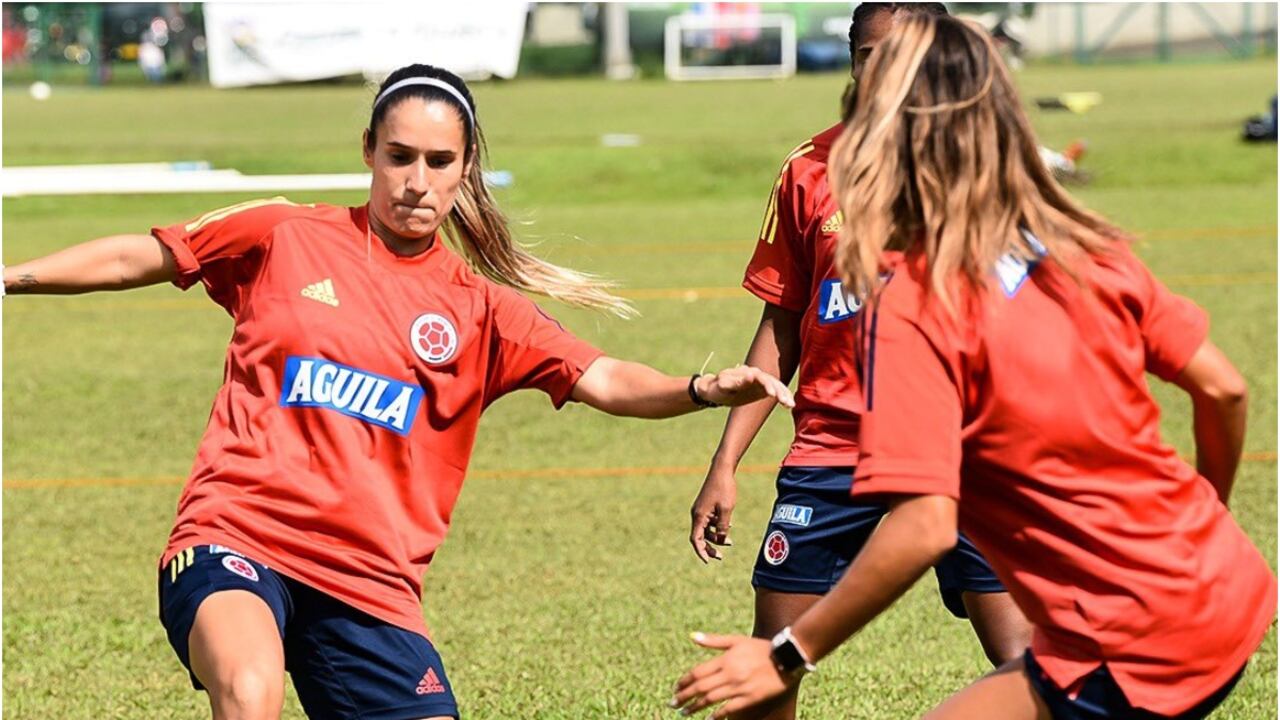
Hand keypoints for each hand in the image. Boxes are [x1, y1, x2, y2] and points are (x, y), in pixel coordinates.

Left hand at [671, 633, 794, 717]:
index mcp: (725, 659)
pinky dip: (717, 715)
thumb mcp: (737, 640)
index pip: (697, 672)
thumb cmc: (760, 648)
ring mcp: (740, 687)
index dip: (683, 681)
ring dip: (695, 706)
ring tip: (684, 712)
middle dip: (684, 696)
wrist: (787, 658)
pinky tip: (708, 719)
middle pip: (700, 687)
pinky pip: (729, 709)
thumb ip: (714, 641)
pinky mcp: (750, 698)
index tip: (675, 688)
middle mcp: (730, 674)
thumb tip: (692, 637)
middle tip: (673, 704)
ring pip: (711, 699)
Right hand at [690, 467, 736, 562]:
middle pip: (700, 537)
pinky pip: (709, 522)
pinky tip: (729, 527)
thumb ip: (722, 527)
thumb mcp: (726, 510)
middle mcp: (697, 514)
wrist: (722, 470)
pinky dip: (717, 527)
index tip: (708, 561)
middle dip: (709, 547)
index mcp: (699, 516)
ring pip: (706, 530)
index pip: (696, 539)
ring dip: (716, 537)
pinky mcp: (706, 506)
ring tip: (730, 541)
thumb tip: (721, 539)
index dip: (701, 551)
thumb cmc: (724, 489)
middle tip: (720, 557)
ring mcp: (701, 510)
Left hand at [698, 366, 793, 408]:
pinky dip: (782, 396)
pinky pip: (775, 391)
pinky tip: (789, 405)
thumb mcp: (723, 385)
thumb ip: (735, 381)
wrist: (715, 389)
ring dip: (784, 394)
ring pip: (776, 386)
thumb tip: (750, 375)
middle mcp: (756, 374)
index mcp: (747, 372)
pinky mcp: (763, 388)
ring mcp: (760, 381)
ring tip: (790, 405)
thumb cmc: (717, 388)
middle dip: (779, 391)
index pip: (760, 377)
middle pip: (771, 381)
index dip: (767, 385)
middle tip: (786, 402)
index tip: (772, 395)